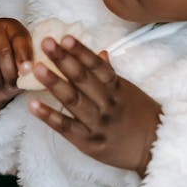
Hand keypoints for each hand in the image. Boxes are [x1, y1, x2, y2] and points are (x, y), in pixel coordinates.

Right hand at [0, 18, 32, 121]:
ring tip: (2, 85)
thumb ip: (29, 63)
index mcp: (8, 26)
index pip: (18, 38)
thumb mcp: (23, 64)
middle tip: (13, 82)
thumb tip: (30, 69)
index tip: (27, 71)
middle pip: (2, 51)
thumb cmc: (10, 69)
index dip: (24, 55)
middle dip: (11, 72)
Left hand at [25, 35, 160, 174]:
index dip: (80, 51)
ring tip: (36, 68)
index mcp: (117, 89)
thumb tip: (100, 53)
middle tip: (45, 43)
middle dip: (63, 60)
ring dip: (53, 82)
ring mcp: (97, 123)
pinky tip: (32, 105)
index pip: (97, 66)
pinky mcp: (88, 142)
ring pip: (73, 100)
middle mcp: (107, 104)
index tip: (64, 37)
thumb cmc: (141, 117)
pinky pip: (66, 128)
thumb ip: (111, 74)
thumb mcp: (130, 92)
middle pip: (83, 79)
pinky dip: (49, 116)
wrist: (155, 149)